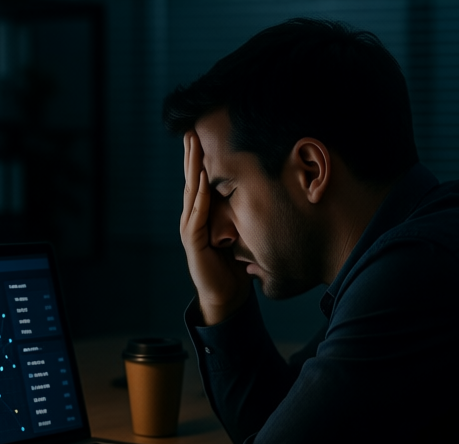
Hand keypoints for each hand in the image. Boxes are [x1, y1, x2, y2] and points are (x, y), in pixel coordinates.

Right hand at [181, 131, 250, 325]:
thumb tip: (266, 194)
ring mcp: (191, 229)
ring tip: (192, 147)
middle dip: (192, 156)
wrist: (226, 297)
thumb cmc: (235, 266)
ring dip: (192, 169)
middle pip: (193, 181)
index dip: (201, 159)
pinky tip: (202, 181)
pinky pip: (196, 216)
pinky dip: (200, 197)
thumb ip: (245, 215)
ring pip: (191, 193)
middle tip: (192, 130)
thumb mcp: (243, 233)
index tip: (203, 134)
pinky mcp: (194, 243)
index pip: (202, 181)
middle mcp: (195, 218)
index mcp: (205, 215)